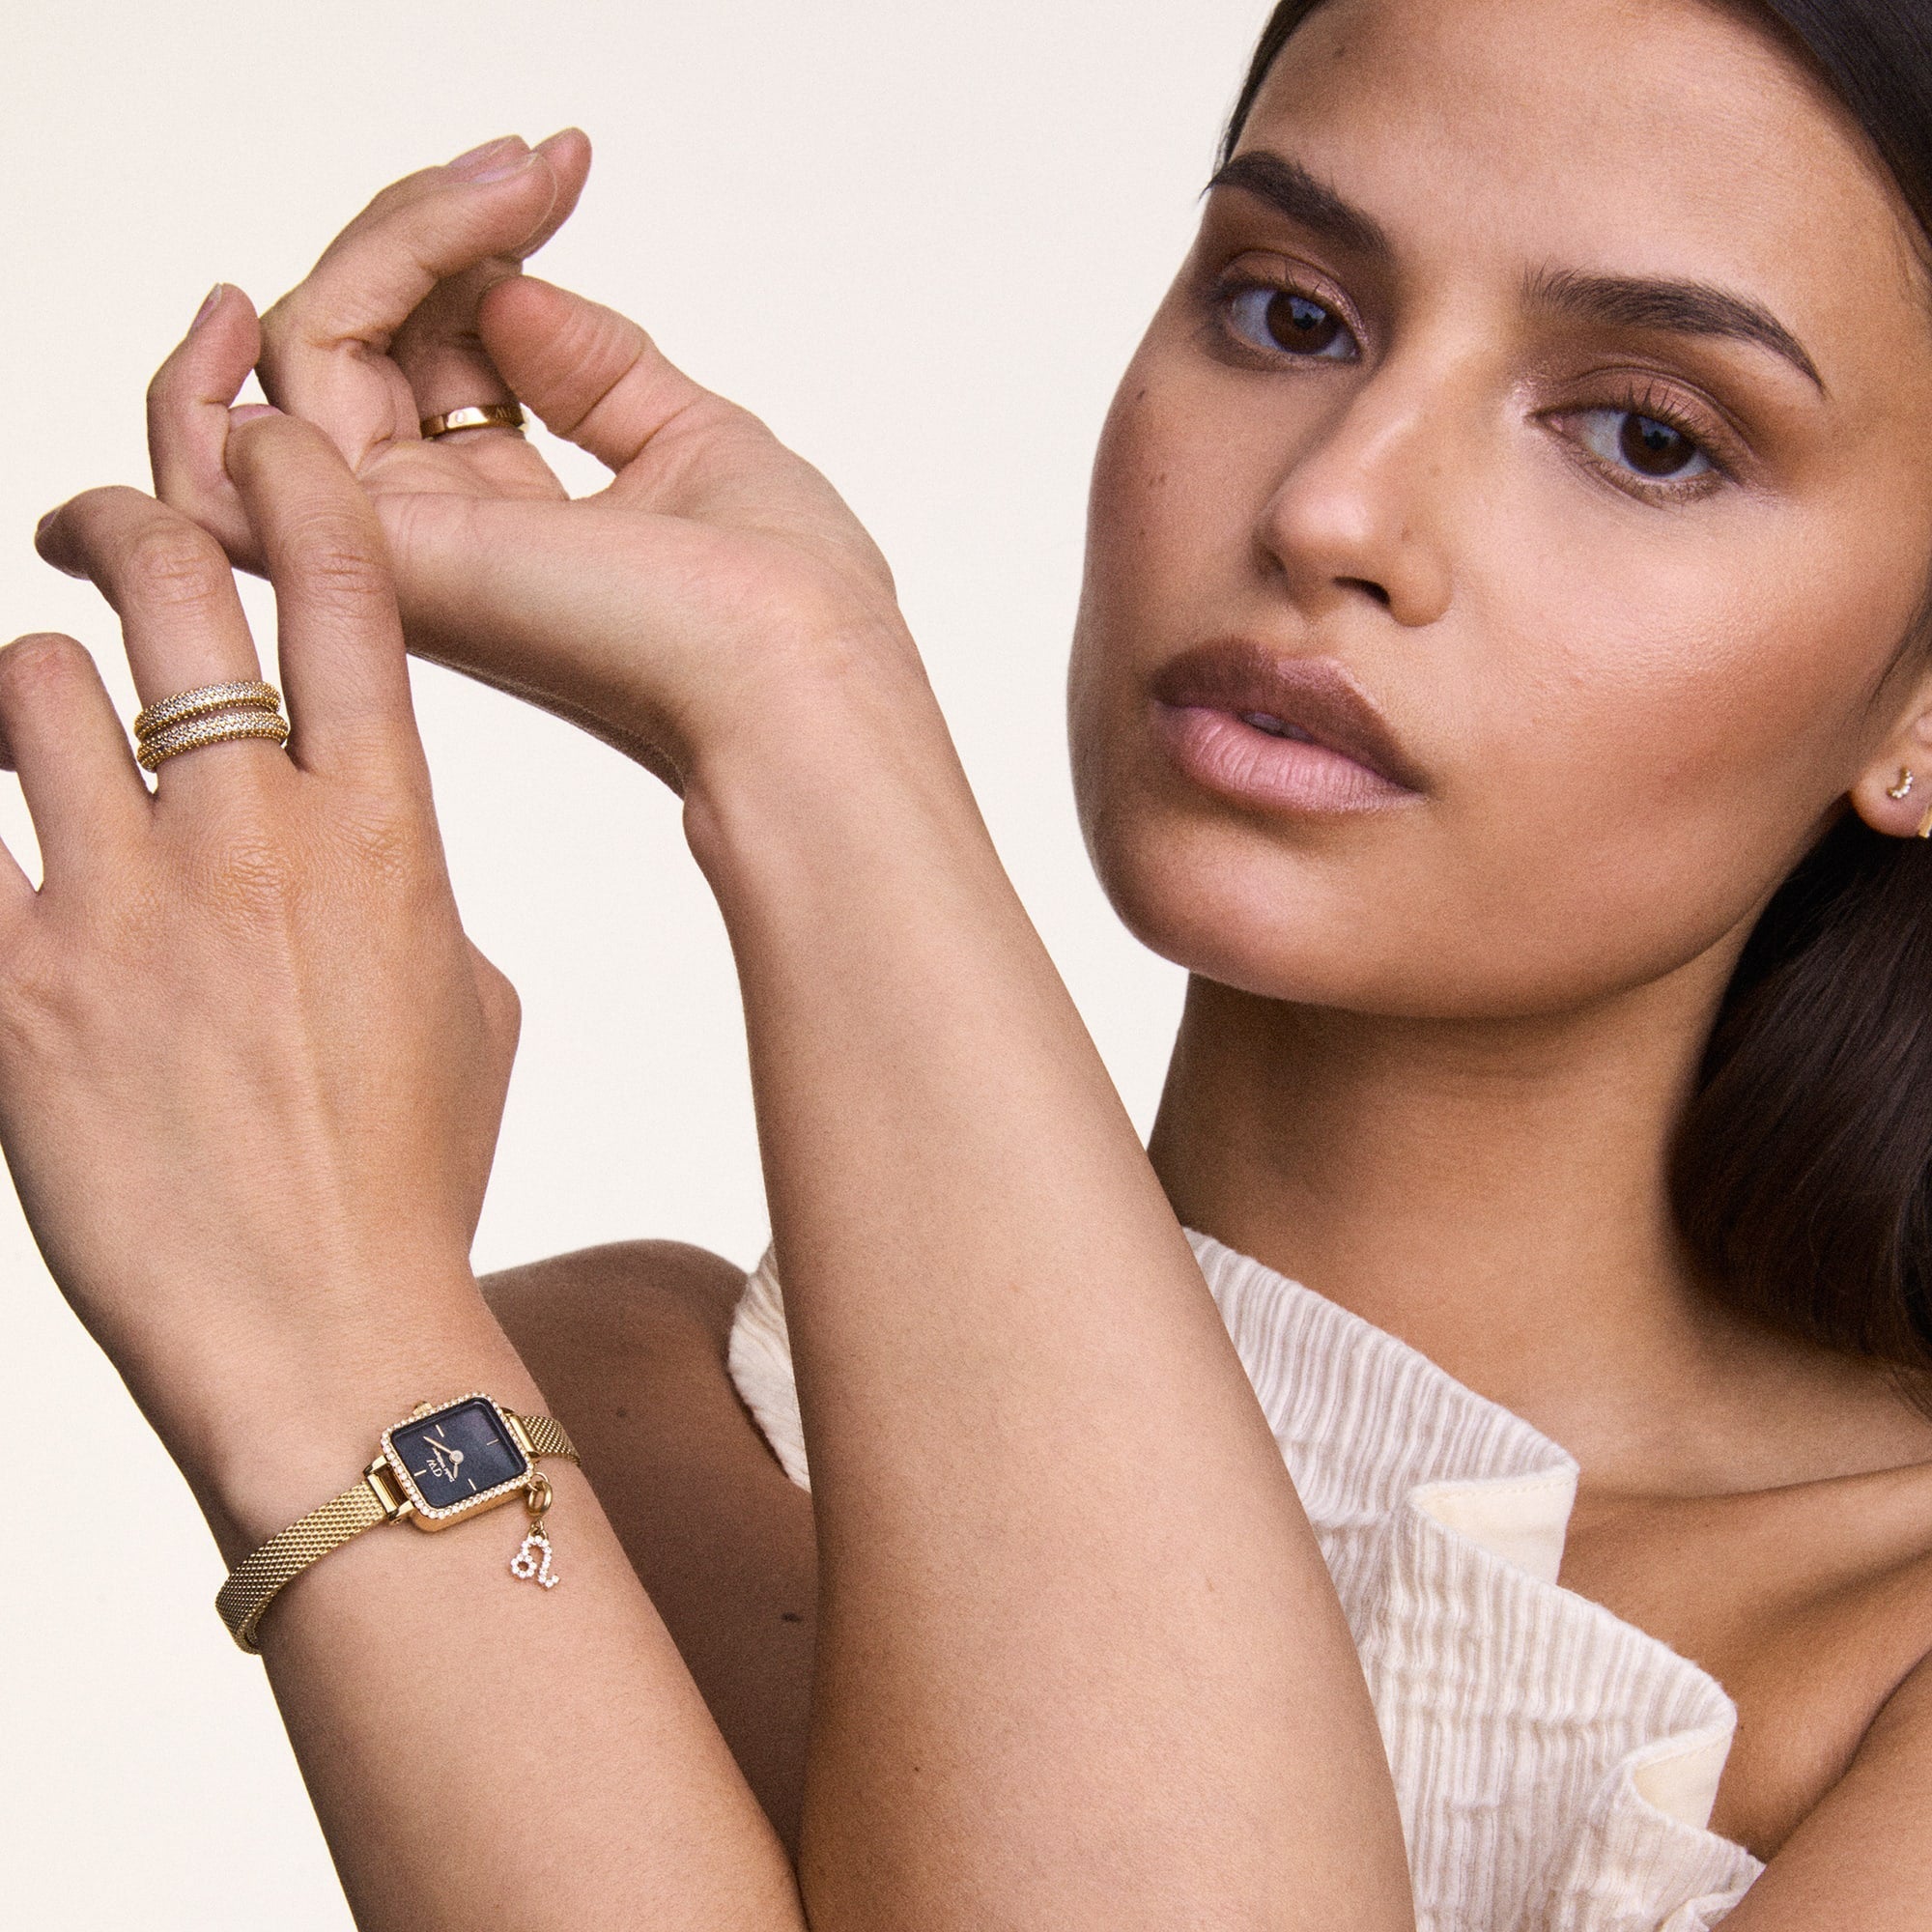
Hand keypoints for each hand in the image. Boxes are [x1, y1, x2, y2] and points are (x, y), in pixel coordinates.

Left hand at [9, 417, 519, 1543]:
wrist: (327, 1331)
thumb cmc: (413, 1175)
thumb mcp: (471, 1005)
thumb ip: (408, 884)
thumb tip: (347, 839)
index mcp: (386, 836)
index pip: (344, 589)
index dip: (294, 480)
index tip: (262, 446)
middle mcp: (251, 842)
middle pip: (171, 586)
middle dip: (126, 520)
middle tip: (103, 530)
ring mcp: (120, 911)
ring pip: (29, 684)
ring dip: (38, 682)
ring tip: (47, 729)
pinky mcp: (10, 993)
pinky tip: (9, 834)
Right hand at [147, 132, 919, 792]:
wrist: (797, 674)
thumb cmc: (783, 600)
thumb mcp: (690, 439)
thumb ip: (594, 368)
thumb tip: (508, 289)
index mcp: (515, 527)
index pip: (431, 361)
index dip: (474, 254)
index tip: (560, 179)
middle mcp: (443, 540)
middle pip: (359, 344)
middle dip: (434, 229)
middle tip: (536, 173)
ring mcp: (398, 546)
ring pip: (308, 349)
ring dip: (398, 238)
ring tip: (505, 193)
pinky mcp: (376, 545)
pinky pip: (262, 405)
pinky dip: (322, 294)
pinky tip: (403, 240)